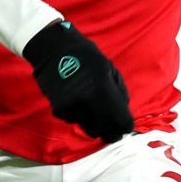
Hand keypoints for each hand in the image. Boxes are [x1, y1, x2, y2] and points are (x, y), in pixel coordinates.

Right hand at [23, 20, 132, 143]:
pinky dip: (78, 116)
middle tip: (112, 124)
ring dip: (94, 124)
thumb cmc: (87, 57)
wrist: (54, 50)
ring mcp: (71, 107)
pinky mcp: (58, 110)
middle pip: (105, 131)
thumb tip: (124, 116)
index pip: (121, 121)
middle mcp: (87, 102)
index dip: (125, 126)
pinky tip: (76, 102)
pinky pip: (74, 121)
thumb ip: (120, 94)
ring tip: (93, 108)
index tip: (125, 127)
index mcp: (103, 90)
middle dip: (111, 130)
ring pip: (89, 129)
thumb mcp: (111, 70)